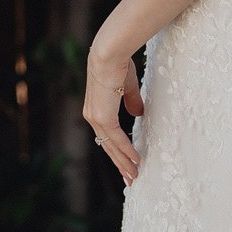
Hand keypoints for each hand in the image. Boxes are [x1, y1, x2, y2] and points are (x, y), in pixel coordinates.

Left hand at [84, 40, 143, 184]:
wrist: (109, 53)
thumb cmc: (118, 63)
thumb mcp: (127, 85)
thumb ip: (131, 101)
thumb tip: (138, 115)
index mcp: (96, 108)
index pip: (107, 135)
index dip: (117, 150)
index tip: (127, 162)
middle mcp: (92, 116)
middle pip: (108, 146)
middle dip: (120, 163)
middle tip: (130, 179)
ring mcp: (96, 118)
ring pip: (112, 146)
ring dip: (124, 162)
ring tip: (135, 176)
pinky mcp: (104, 117)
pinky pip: (117, 139)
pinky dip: (127, 150)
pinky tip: (136, 160)